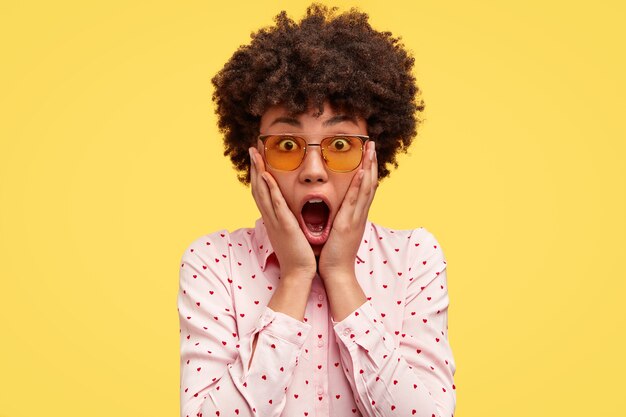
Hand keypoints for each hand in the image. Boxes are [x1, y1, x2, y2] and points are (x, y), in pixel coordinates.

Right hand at [249, 147, 316, 280]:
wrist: (298, 273)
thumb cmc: (298, 254)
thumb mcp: (290, 232)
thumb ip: (287, 220)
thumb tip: (288, 211)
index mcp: (272, 219)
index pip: (261, 192)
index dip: (258, 174)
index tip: (257, 157)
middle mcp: (270, 218)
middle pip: (257, 188)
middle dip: (254, 167)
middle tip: (252, 148)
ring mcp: (275, 221)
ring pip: (262, 192)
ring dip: (258, 172)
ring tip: (255, 154)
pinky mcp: (284, 226)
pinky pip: (275, 204)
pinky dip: (270, 189)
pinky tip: (267, 176)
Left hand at [318, 141, 377, 280]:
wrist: (336, 272)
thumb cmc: (334, 253)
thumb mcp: (339, 230)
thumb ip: (340, 217)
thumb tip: (336, 206)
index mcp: (357, 215)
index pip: (366, 187)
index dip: (368, 169)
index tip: (368, 153)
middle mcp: (360, 214)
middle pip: (370, 183)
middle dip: (371, 162)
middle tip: (372, 144)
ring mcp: (356, 218)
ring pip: (366, 188)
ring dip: (369, 167)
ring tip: (370, 150)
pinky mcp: (347, 224)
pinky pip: (355, 201)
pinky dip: (360, 185)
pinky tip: (361, 171)